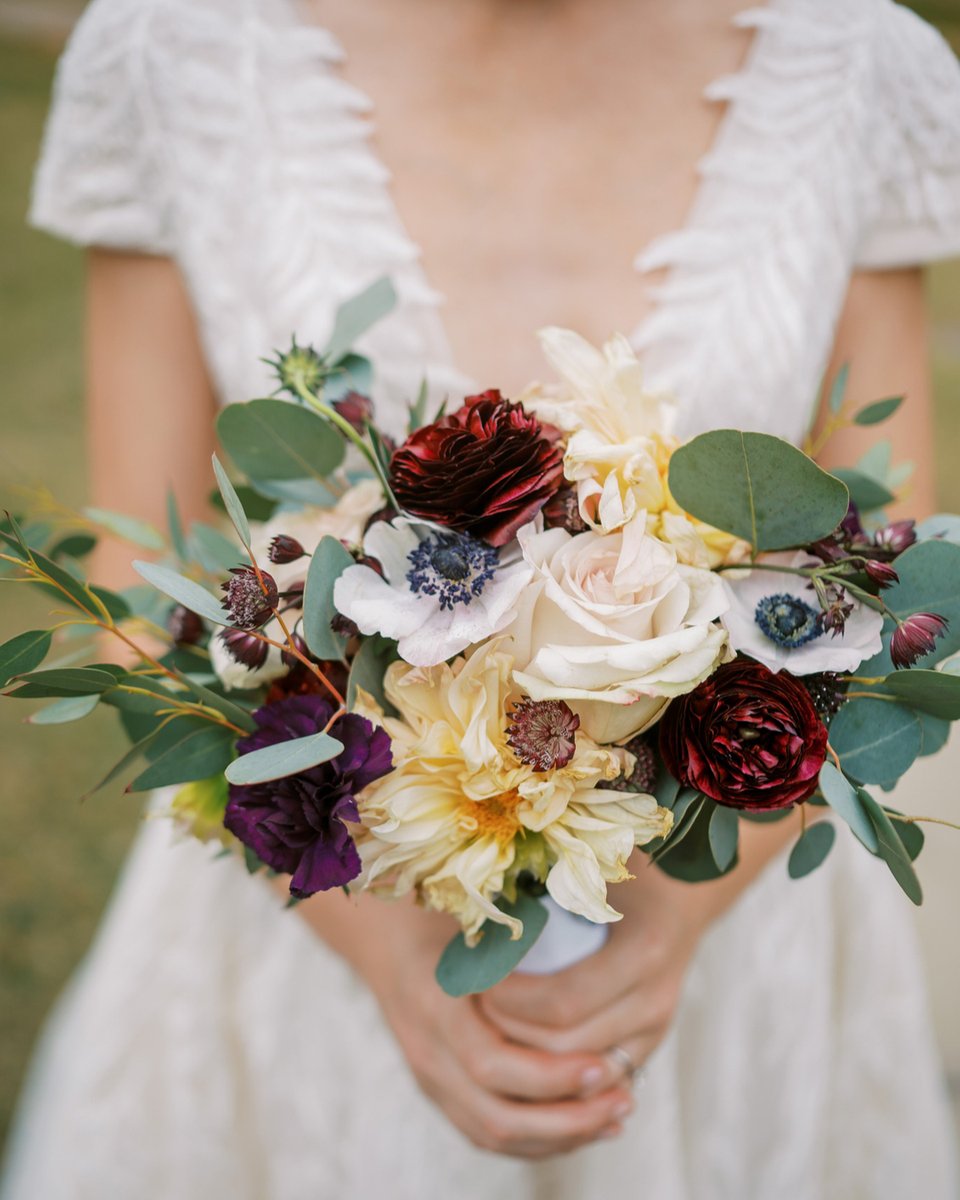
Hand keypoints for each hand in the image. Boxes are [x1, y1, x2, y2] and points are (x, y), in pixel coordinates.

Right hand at [296, 888, 634, 1158]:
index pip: (492, 1064)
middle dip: (567, 1118)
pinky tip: (587, 1124)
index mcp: (433, 1006)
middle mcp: (426, 1052)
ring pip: (495, 1135)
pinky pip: (489, 1135)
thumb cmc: (442, 914)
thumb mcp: (474, 916)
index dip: (551, 1074)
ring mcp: (429, 1078)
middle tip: (624, 1097)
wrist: (386, 936)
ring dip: (561, 1134)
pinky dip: (541, 1138)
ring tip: (616, 1115)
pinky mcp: (440, 1092)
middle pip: (498, 1116)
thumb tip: (594, 929)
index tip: (602, 1062)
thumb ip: (517, 934)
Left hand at [478, 860, 714, 1079]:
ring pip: (579, 1074)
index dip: (512, 999)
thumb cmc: (627, 872)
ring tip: (490, 1026)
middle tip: (473, 1006)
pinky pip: (595, 1079)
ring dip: (528, 1057)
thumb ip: (551, 882)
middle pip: (567, 1046)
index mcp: (644, 952)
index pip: (563, 1001)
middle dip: (512, 1032)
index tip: (478, 978)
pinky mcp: (649, 1046)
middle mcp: (655, 999)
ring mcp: (656, 1029)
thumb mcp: (595, 868)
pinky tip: (519, 1051)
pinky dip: (555, 1075)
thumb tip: (478, 898)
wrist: (682, 895)